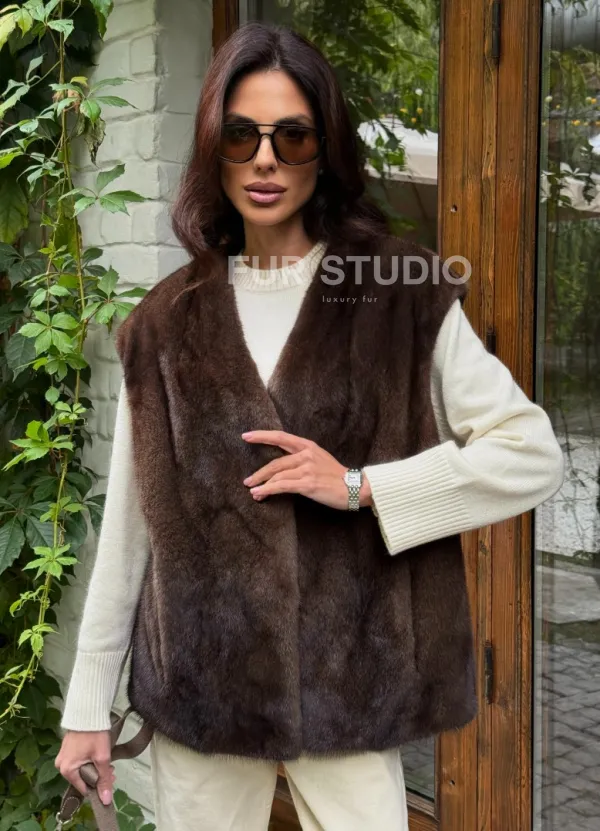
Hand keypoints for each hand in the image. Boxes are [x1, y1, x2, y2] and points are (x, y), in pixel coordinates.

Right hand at [55, 730, 114, 804]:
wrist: (89, 712)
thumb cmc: (94, 735)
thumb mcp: (102, 758)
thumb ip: (104, 779)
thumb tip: (106, 800)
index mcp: (67, 770)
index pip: (83, 788)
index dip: (98, 787)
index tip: (109, 780)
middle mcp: (61, 765)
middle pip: (82, 778)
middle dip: (98, 776)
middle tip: (111, 770)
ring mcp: (63, 756)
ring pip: (82, 769)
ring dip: (95, 768)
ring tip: (108, 762)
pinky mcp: (68, 748)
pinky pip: (79, 760)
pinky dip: (90, 760)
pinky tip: (99, 755)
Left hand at [241, 430, 372, 509]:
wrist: (355, 488)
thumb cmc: (336, 476)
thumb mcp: (319, 459)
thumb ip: (301, 458)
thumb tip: (281, 466)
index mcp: (308, 446)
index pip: (280, 437)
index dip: (262, 436)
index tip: (246, 436)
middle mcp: (306, 455)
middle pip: (275, 462)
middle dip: (259, 473)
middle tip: (247, 480)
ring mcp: (307, 469)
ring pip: (277, 476)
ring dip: (262, 484)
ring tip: (253, 492)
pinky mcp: (308, 484)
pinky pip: (283, 486)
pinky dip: (269, 490)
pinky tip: (260, 494)